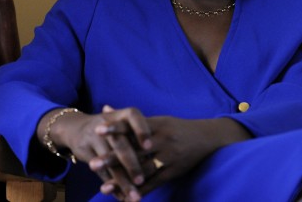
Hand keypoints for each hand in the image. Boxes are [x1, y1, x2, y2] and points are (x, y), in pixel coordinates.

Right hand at [41, 105, 151, 200]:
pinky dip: (113, 186)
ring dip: (123, 182)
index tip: (149, 147)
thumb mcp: (124, 125)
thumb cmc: (112, 128)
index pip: (132, 116)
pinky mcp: (85, 151)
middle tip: (141, 181)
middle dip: (131, 165)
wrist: (77, 128)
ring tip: (135, 197)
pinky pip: (101, 172)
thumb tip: (161, 154)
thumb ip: (141, 135)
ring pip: (110, 164)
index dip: (141, 130)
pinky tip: (122, 197)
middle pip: (120, 144)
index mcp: (121, 115)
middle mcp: (106, 123)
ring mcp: (93, 137)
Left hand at [93, 110, 252, 199]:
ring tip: (103, 188)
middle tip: (93, 164)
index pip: (133, 126)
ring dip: (122, 179)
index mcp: (156, 125)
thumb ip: (131, 119)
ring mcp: (168, 158)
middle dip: (113, 158)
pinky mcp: (173, 172)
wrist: (208, 138)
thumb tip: (105, 108)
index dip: (115, 128)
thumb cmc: (177, 128)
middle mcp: (162, 140)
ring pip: (142, 170)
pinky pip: (154, 183)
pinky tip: (124, 197)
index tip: (97, 130)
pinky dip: (138, 191)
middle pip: (134, 150)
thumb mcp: (157, 119)